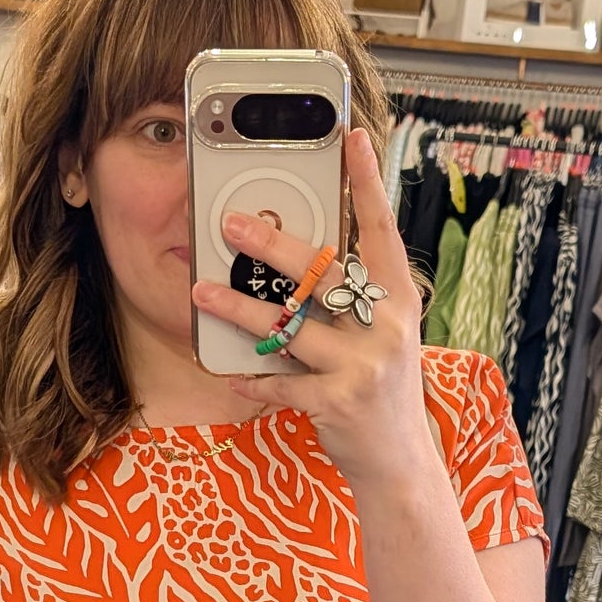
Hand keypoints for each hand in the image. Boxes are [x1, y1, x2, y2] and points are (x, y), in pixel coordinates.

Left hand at [193, 127, 437, 494]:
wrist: (400, 461)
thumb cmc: (382, 387)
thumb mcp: (383, 333)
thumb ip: (354, 297)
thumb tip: (303, 255)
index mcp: (400, 298)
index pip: (381, 229)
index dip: (367, 183)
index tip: (351, 140)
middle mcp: (387, 325)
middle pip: (321, 273)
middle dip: (270, 246)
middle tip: (230, 224)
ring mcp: (364, 364)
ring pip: (288, 326)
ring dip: (237, 308)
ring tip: (201, 290)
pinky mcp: (338, 402)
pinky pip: (281, 382)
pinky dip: (253, 379)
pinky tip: (233, 374)